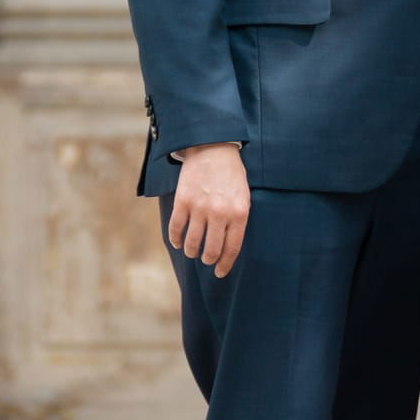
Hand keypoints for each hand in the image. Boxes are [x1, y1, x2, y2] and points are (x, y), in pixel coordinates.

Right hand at [168, 144, 249, 278]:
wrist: (213, 147)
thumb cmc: (231, 174)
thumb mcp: (243, 196)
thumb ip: (238, 220)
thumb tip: (229, 246)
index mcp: (239, 213)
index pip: (232, 248)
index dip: (225, 264)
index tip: (220, 272)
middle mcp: (220, 213)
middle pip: (211, 250)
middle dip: (208, 260)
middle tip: (207, 259)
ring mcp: (200, 208)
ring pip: (192, 243)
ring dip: (191, 251)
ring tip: (192, 251)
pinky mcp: (183, 201)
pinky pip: (176, 228)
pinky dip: (175, 240)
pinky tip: (178, 242)